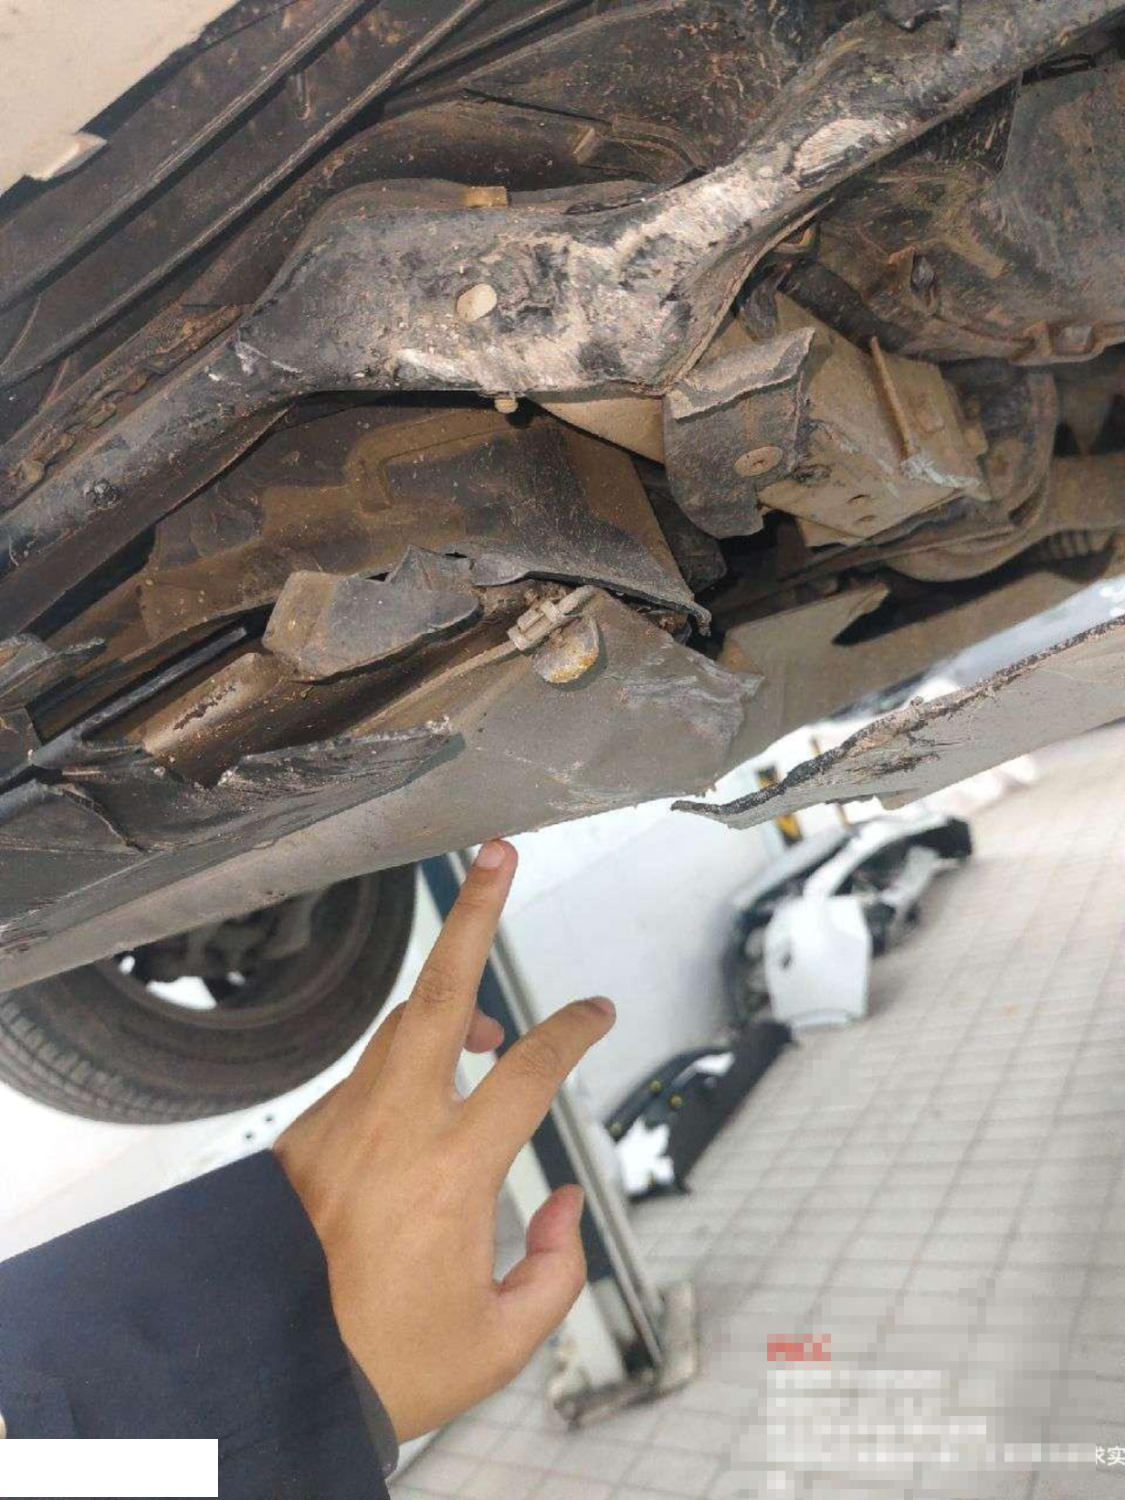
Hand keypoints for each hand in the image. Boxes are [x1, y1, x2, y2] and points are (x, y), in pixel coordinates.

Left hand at [274, 839, 615, 1441]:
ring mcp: (344, 1122)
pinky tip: (434, 1089)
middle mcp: (394, 1127)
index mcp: (450, 1171)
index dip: (573, 1031)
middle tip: (497, 855)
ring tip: (496, 1024)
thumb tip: (567, 1207)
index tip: (599, 1012)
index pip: (530, 1072)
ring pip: (404, 1025)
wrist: (262, 1373)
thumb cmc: (383, 1364)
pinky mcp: (310, 1133)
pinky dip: (413, 1055)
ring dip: (452, 997)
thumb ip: (558, 1270)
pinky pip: (374, 1069)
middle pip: (442, 991)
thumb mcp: (501, 1342)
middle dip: (474, 913)